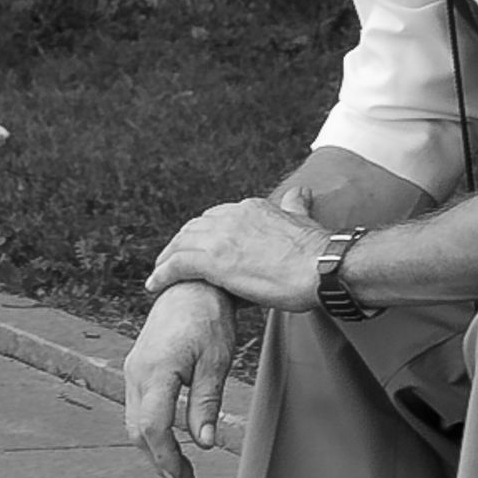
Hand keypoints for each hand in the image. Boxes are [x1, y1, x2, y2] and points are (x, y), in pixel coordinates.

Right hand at [124, 281, 235, 477]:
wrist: (190, 287)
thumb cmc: (207, 319)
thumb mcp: (215, 362)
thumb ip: (206, 403)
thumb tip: (203, 443)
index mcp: (156, 370)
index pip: (153, 426)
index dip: (167, 457)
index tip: (184, 476)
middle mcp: (136, 372)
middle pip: (138, 430)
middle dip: (159, 460)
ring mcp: (133, 369)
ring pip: (134, 421)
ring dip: (153, 448)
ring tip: (178, 467)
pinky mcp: (137, 368)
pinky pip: (137, 406)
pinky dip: (150, 429)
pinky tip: (168, 439)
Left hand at [145, 197, 327, 312]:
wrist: (323, 267)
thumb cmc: (318, 253)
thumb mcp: (303, 219)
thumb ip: (295, 205)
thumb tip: (300, 192)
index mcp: (251, 208)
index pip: (217, 218)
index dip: (204, 234)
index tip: (199, 247)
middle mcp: (232, 216)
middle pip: (194, 229)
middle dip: (181, 244)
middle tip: (171, 261)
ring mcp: (220, 237)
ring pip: (181, 245)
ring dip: (167, 260)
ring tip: (158, 274)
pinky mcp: (212, 260)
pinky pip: (177, 264)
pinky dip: (163, 274)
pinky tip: (154, 285)